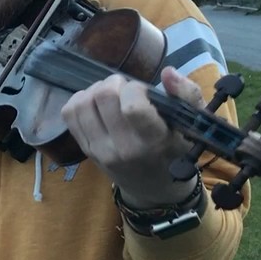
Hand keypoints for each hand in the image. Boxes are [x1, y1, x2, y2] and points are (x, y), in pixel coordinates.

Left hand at [60, 66, 204, 207]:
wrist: (153, 187)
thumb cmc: (175, 150)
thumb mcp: (191, 124)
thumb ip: (187, 95)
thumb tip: (168, 72)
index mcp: (153, 141)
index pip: (132, 106)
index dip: (135, 88)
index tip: (144, 92)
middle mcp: (122, 148)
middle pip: (103, 97)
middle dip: (115, 84)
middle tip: (126, 91)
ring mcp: (99, 150)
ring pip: (83, 103)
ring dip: (96, 90)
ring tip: (111, 96)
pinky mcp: (85, 149)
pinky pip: (69, 113)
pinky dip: (80, 100)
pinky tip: (96, 104)